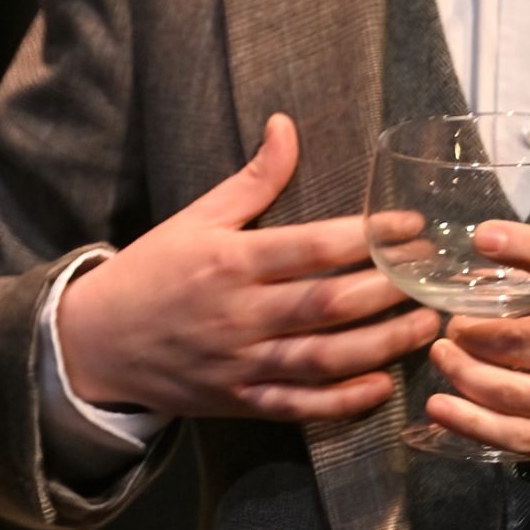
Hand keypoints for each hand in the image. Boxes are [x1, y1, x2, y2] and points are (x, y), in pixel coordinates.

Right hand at [56, 113, 440, 420]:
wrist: (96, 342)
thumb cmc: (151, 271)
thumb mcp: (195, 218)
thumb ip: (250, 180)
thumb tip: (285, 125)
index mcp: (229, 260)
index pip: (313, 247)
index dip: (370, 237)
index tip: (412, 227)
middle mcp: (239, 312)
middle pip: (330, 303)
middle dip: (390, 289)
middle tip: (434, 276)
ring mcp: (241, 362)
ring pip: (326, 357)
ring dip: (384, 343)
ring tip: (426, 324)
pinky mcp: (241, 401)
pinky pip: (302, 405)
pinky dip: (345, 400)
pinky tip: (382, 385)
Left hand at [426, 220, 529, 490]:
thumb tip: (485, 280)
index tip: (482, 235)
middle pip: (522, 343)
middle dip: (469, 333)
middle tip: (450, 325)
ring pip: (514, 393)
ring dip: (463, 374)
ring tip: (441, 357)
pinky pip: (524, 439)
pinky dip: (473, 424)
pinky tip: (441, 409)